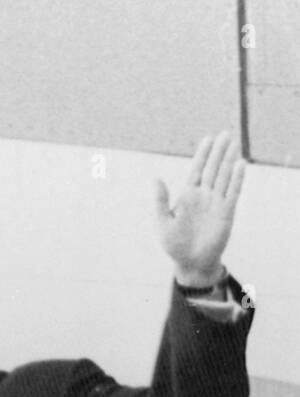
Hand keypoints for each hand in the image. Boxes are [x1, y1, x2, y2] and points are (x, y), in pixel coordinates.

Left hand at [154, 131, 245, 286]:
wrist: (191, 262)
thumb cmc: (174, 245)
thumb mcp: (163, 222)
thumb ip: (160, 201)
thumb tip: (155, 179)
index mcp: (187, 196)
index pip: (196, 170)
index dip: (202, 154)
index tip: (208, 138)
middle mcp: (203, 196)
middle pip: (213, 168)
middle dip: (219, 152)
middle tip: (226, 133)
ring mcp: (216, 202)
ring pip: (224, 176)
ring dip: (229, 160)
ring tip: (235, 144)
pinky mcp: (227, 212)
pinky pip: (233, 191)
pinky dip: (237, 178)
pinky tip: (241, 165)